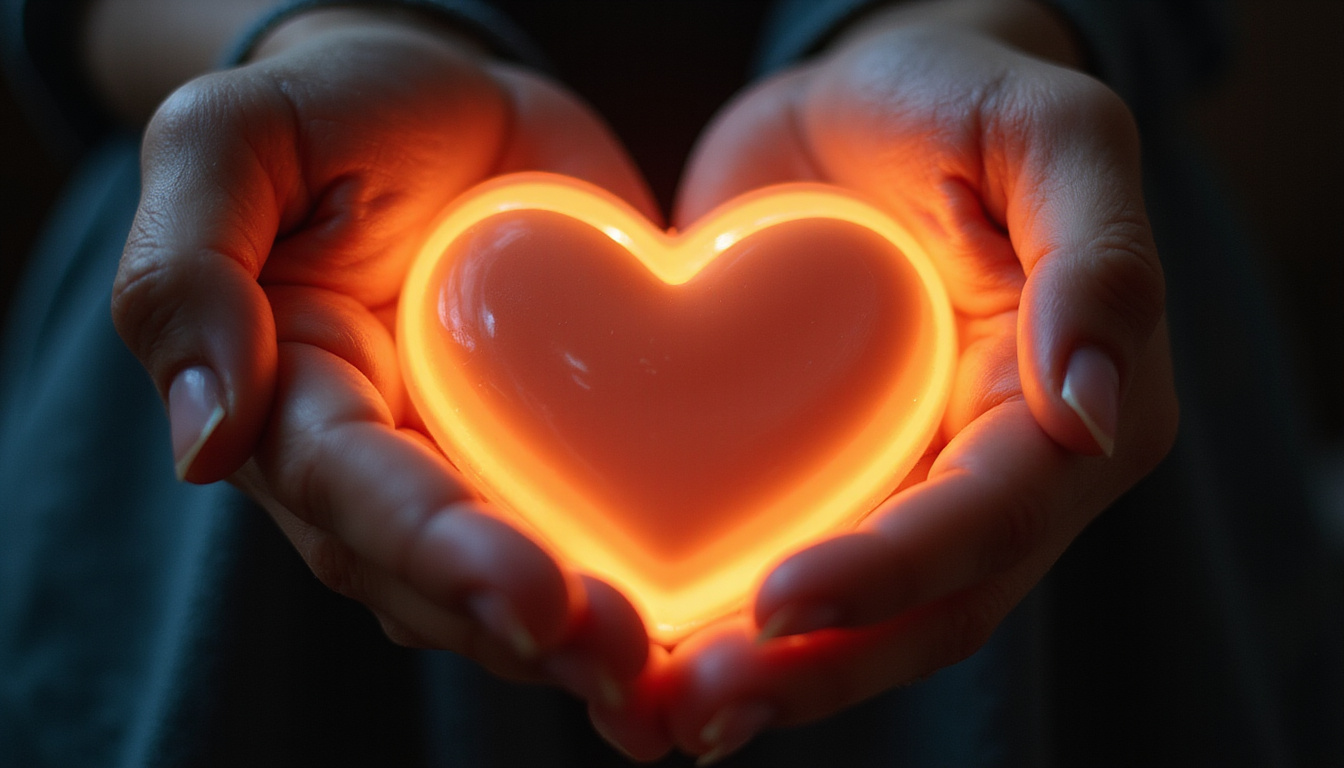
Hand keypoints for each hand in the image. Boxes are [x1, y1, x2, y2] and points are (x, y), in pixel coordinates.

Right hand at [110, 12, 658, 708]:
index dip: (438, 551)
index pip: (354, 497)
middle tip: (625, 651)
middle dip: (528, 623)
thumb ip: (189, 271)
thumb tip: (204, 447)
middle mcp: (380, 462)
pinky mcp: (562, 453)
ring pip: (514, 587)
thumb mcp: (235, 141)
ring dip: (587, 642)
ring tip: (674, 679)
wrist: (458, 99)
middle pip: (437, 576)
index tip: (531, 594)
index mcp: (292, 403)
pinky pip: (591, 536)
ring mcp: (476, 466)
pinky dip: (645, 593)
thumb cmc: (342, 109)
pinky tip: (707, 640)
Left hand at [596, 2, 1178, 758]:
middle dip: (819, 667)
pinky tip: (641, 648)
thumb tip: (1088, 410)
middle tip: (697, 703)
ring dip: (765, 677)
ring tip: (657, 713)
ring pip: (852, 620)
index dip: (894, 572)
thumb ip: (1096, 258)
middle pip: (924, 608)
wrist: (858, 93)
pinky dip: (719, 618)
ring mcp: (903, 483)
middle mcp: (995, 472)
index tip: (778, 600)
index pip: (993, 521)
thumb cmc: (957, 96)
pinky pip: (778, 560)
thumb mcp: (1047, 133)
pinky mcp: (819, 472)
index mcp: (1072, 409)